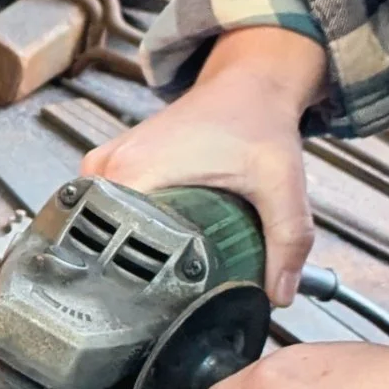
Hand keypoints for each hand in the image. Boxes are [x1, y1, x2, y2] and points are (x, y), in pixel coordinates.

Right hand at [83, 26, 326, 303]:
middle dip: (133, 272)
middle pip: (103, 241)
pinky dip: (127, 229)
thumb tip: (279, 295)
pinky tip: (154, 242)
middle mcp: (110, 167)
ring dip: (129, 250)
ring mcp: (105, 164)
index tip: (158, 304)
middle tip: (170, 291)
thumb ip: (287, 240)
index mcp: (137, 172)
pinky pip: (106, 210)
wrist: (246, 84)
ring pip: (101, 228)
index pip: (109, 245)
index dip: (132, 282)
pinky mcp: (111, 164)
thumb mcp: (281, 183)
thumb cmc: (256, 123)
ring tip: (164, 269)